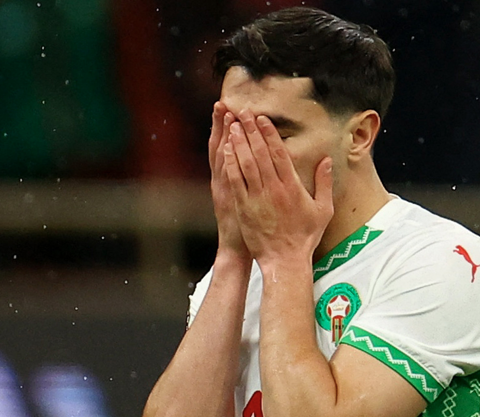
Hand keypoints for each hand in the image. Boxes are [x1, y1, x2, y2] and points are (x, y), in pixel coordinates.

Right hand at [208, 102, 249, 259]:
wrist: (238, 250)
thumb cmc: (247, 226)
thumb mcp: (244, 201)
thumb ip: (249, 181)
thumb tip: (257, 163)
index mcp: (229, 180)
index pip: (229, 147)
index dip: (227, 128)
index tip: (229, 108)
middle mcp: (224, 181)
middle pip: (223, 147)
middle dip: (223, 125)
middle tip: (223, 103)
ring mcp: (226, 189)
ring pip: (222, 157)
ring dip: (223, 136)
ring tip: (225, 114)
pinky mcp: (230, 199)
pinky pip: (228, 177)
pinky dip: (226, 160)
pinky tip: (227, 144)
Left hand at [224, 110, 333, 265]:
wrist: (285, 260)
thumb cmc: (304, 237)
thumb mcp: (323, 210)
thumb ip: (324, 183)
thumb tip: (326, 160)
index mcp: (292, 187)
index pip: (279, 154)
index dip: (269, 134)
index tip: (263, 119)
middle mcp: (274, 189)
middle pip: (260, 153)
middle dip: (251, 131)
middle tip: (244, 112)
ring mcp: (257, 198)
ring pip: (246, 164)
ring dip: (239, 143)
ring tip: (234, 125)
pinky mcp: (244, 208)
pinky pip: (236, 181)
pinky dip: (231, 164)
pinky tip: (227, 150)